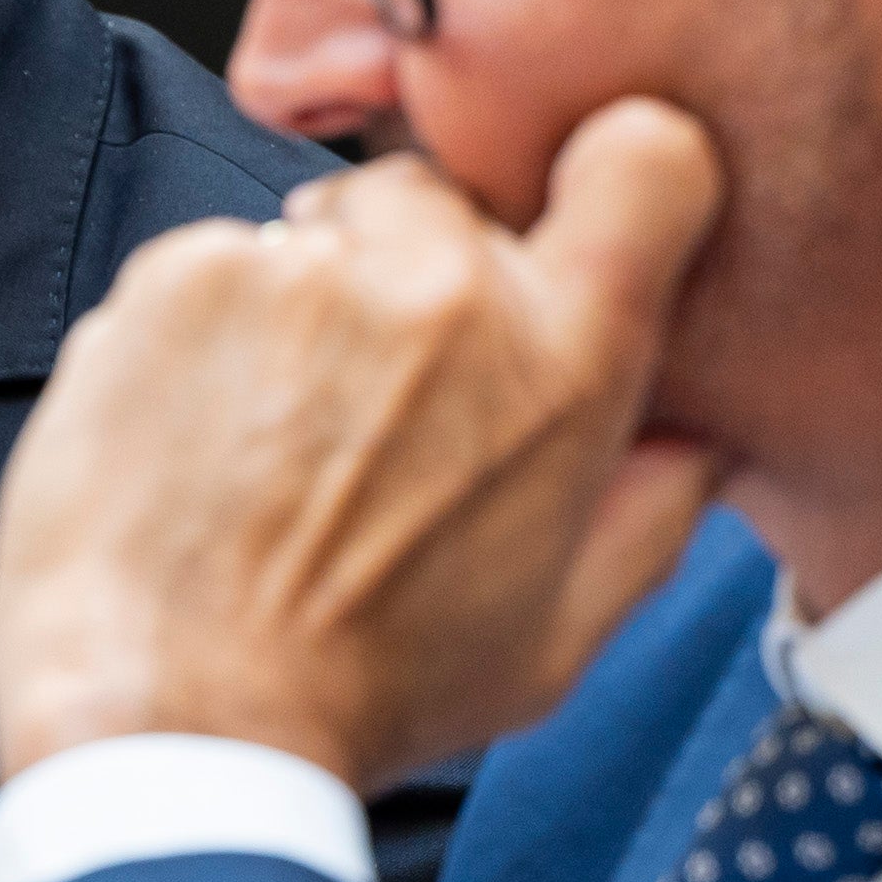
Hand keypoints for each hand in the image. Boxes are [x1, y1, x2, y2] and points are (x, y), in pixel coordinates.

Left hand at [0, 98, 728, 793]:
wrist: (181, 723)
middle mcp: (442, 285)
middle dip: (416, 274)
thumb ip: (654, 508)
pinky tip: (200, 441)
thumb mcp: (561, 634)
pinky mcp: (186, 276)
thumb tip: (701, 431)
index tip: (567, 216)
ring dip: (304, 310)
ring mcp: (304, 269)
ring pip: (317, 235)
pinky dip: (204, 334)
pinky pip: (214, 266)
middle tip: (374, 405)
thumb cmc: (368, 694)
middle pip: (445, 200)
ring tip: (274, 447)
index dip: (611, 173)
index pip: (646, 158)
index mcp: (563, 359)